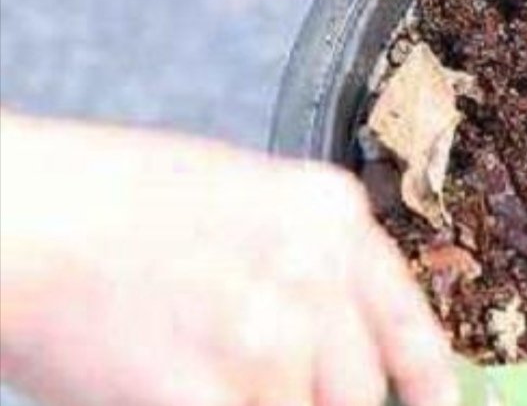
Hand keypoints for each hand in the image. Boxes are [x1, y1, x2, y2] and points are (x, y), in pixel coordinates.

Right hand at [0, 113, 455, 405]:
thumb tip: (339, 333)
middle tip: (267, 381)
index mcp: (332, 213)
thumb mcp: (248, 200)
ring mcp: (270, 334)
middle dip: (324, 400)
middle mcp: (318, 270)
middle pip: (359, 387)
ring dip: (261, 405)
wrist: (33, 214)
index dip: (428, 379)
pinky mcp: (211, 391)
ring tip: (202, 368)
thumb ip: (309, 262)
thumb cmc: (120, 203)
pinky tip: (187, 393)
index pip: (410, 321)